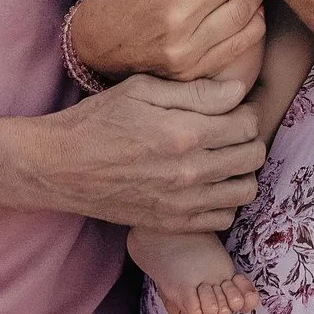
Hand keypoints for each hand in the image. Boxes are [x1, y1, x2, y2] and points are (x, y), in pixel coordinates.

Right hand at [25, 74, 263, 231]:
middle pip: (253, 156)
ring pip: (245, 190)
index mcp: (184, 133)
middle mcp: (190, 171)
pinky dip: (224, 200)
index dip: (246, 109)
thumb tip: (238, 91)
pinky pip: (223, 217)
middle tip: (231, 128)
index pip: (248, 123)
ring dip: (241, 171)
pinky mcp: (172, 223)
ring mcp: (183, 202)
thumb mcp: (141, 90)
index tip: (233, 106)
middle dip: (249, 137)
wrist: (60, 168)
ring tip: (223, 156)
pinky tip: (208, 183)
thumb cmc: (97, 120)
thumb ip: (194, 91)